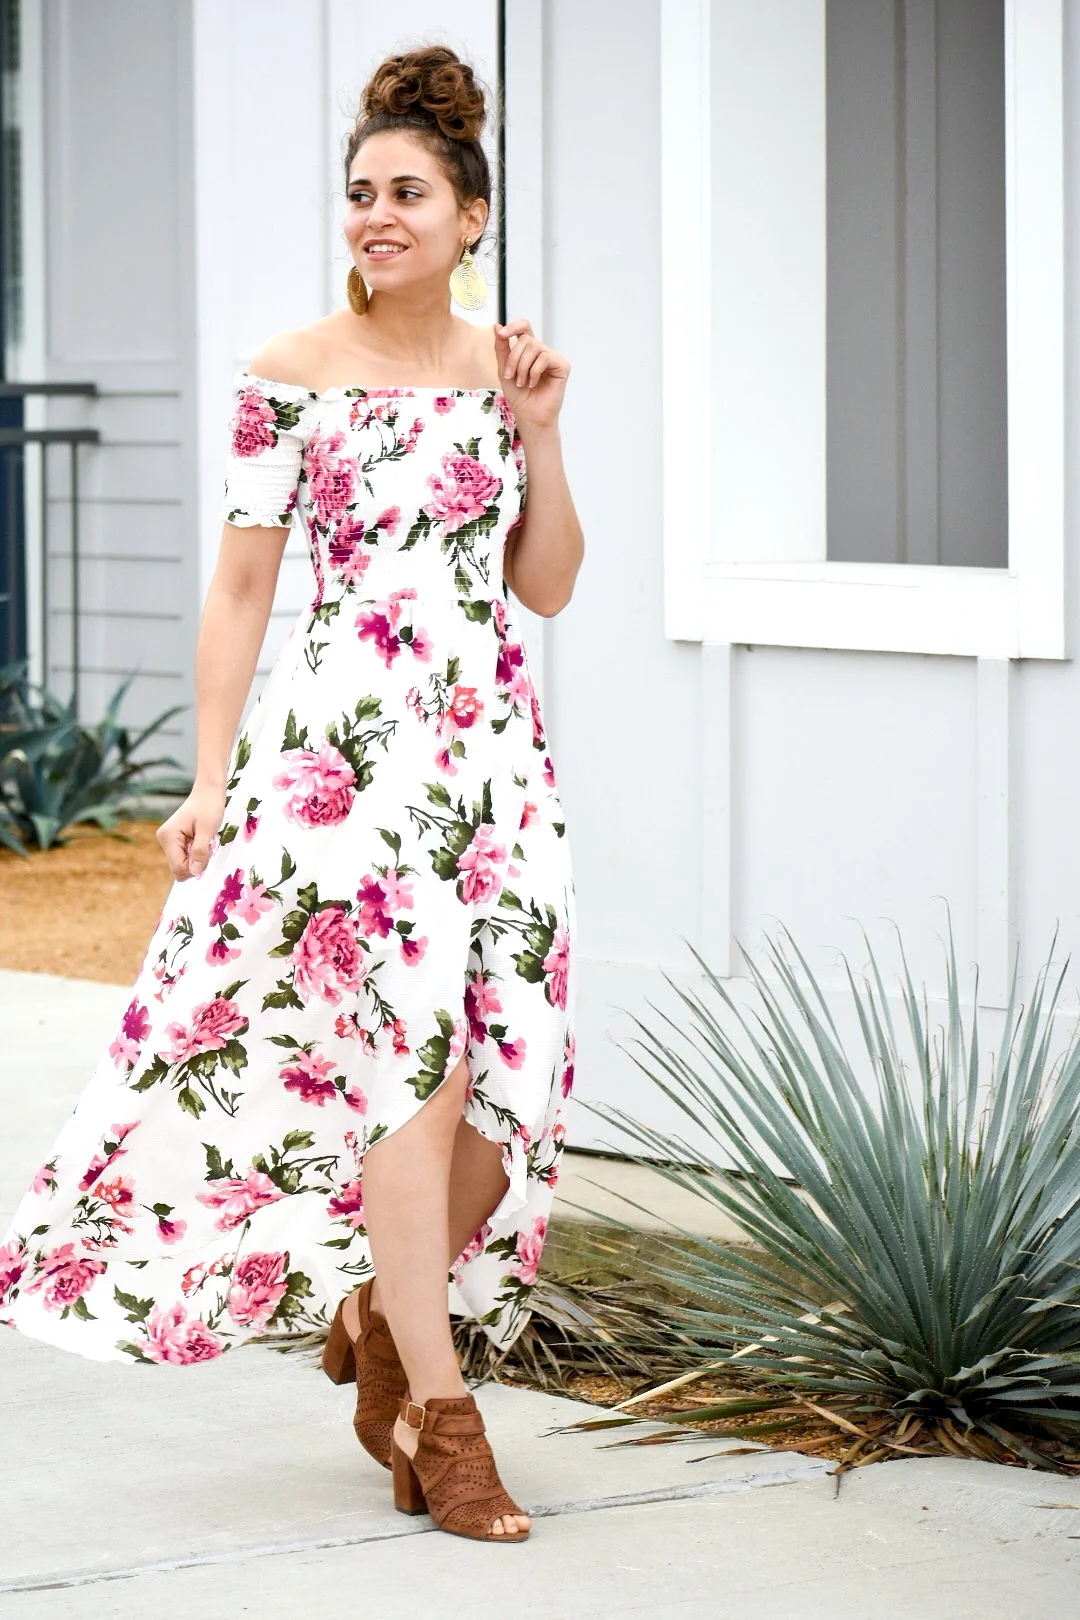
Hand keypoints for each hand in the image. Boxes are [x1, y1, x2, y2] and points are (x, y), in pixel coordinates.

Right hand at [156, 781, 226, 879]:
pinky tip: (201, 841)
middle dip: (196, 864)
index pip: (178, 867)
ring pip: (182, 864)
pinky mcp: (174, 840)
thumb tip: (195, 872)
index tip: (208, 852)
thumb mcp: (207, 830)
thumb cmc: (209, 806)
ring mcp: (168, 840)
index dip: (195, 867)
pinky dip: (195, 854)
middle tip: (208, 847)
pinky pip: (184, 856)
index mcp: (168, 836)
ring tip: (205, 842)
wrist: (208, 792)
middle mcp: (164, 839)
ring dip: (197, 859)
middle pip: (179, 868)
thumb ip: (200, 852)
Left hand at [494, 319, 568, 433]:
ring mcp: (553, 358)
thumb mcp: (504, 369)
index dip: (513, 326)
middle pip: (525, 339)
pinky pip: (544, 357)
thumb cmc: (518, 396)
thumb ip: (501, 348)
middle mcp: (542, 351)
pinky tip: (533, 384)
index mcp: (529, 350)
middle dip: (513, 358)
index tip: (501, 334)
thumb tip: (497, 325)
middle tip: (511, 376)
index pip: (524, 327)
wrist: (529, 416)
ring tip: (521, 382)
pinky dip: (534, 372)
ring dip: (522, 367)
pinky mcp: (562, 366)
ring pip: (534, 347)